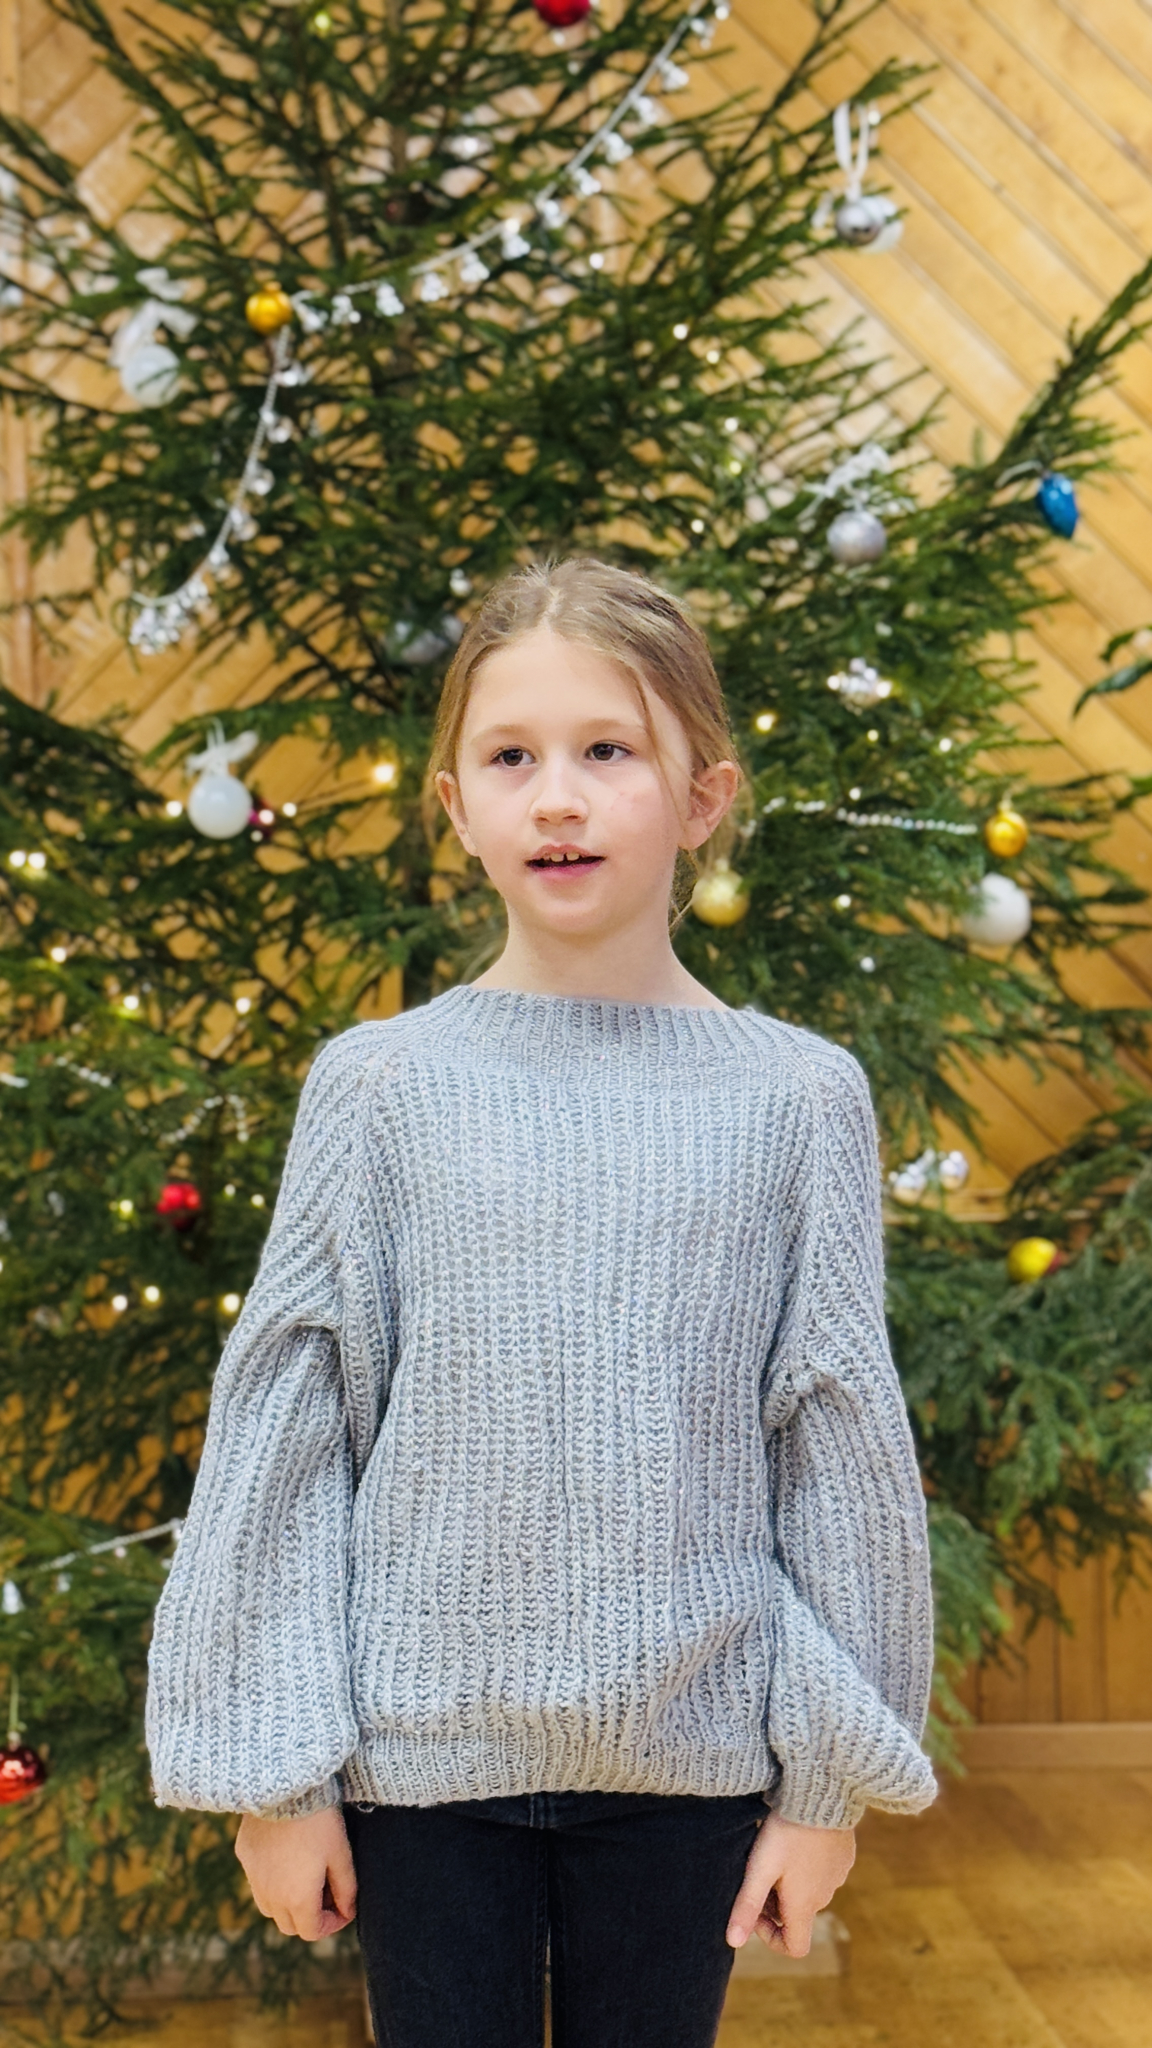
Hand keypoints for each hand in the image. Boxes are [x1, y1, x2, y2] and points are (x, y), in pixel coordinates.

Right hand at [234, 1805, 357, 1940]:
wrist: (288, 1786)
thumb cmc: (320, 1820)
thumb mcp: (341, 1854)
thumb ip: (346, 1889)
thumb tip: (348, 1910)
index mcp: (297, 1899)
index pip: (312, 1932)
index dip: (332, 1924)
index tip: (344, 1907)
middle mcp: (270, 1895)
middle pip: (289, 1925)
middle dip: (310, 1916)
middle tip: (327, 1891)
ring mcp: (253, 1876)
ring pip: (269, 1907)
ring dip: (287, 1903)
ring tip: (306, 1877)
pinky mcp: (244, 1855)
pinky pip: (257, 1880)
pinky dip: (271, 1880)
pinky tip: (286, 1856)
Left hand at [725, 1812, 854, 1958]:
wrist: (820, 1794)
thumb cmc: (787, 1832)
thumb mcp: (760, 1868)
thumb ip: (747, 1906)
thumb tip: (733, 1942)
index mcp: (804, 1906)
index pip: (795, 1947)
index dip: (772, 1938)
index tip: (757, 1910)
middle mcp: (825, 1896)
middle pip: (797, 1917)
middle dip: (774, 1904)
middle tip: (758, 1873)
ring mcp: (837, 1876)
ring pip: (809, 1893)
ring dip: (790, 1884)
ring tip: (774, 1853)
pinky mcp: (844, 1857)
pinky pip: (822, 1872)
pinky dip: (806, 1866)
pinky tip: (795, 1840)